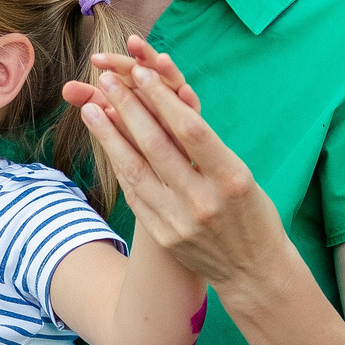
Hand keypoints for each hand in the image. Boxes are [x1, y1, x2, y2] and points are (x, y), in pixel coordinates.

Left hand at [61, 35, 287, 292]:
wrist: (253, 272)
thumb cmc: (252, 213)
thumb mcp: (242, 175)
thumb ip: (208, 148)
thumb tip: (170, 106)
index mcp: (231, 178)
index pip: (190, 130)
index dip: (163, 99)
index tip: (142, 73)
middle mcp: (203, 200)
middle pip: (157, 145)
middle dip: (128, 108)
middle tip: (106, 79)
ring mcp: (179, 221)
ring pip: (136, 170)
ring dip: (109, 136)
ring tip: (91, 107)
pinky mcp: (163, 236)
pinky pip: (135, 194)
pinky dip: (119, 165)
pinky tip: (105, 144)